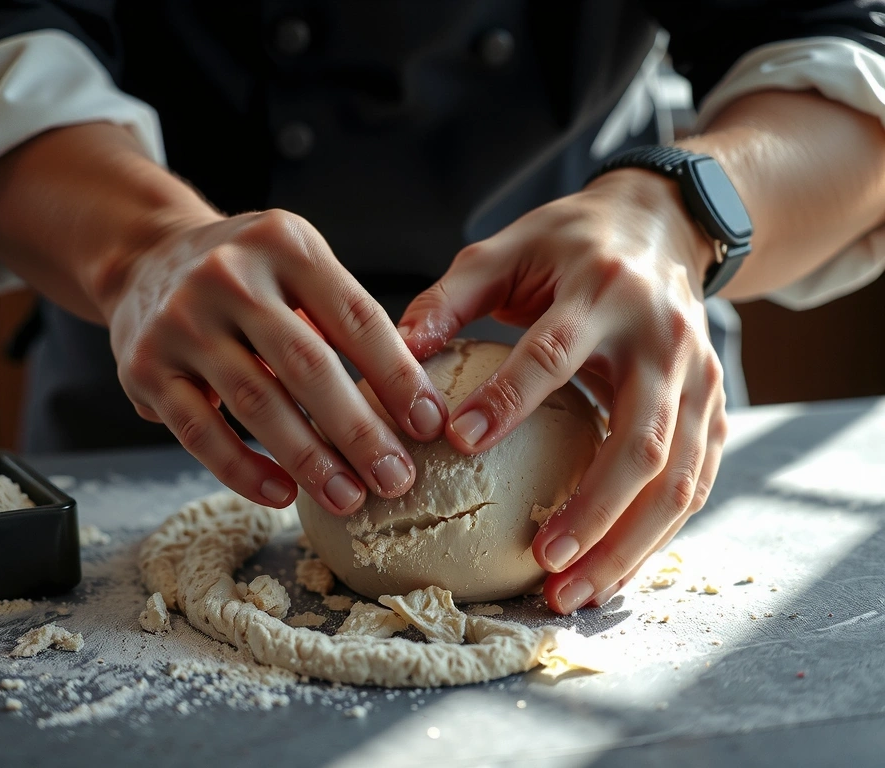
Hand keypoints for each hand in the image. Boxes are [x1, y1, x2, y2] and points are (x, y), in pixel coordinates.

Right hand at [105, 209, 448, 514]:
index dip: (397, 376)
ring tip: (348, 498)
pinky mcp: (145, 367)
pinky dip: (243, 470)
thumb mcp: (295, 264)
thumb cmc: (245, 276)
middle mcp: (229, 275)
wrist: (144, 258)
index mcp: (285, 243)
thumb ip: (341, 317)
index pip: (355, 317)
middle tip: (396, 479)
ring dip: (309, 460)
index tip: (430, 426)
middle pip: (307, 365)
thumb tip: (409, 403)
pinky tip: (282, 495)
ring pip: (256, 402)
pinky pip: (200, 432)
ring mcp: (182, 321)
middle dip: (359, 431)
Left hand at [398, 170, 728, 613]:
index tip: (458, 443)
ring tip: (573, 594)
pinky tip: (611, 573)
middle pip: (641, 438)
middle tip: (542, 562)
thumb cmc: (570, 244)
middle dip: (594, 509)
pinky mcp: (716, 407)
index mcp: (604, 290)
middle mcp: (664, 339)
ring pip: (679, 477)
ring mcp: (702, 378)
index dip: (509, 400)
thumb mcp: (508, 249)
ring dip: (630, 544)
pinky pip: (697, 483)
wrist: (664, 225)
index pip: (554, 352)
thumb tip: (397, 350)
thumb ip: (451, 296)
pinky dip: (657, 536)